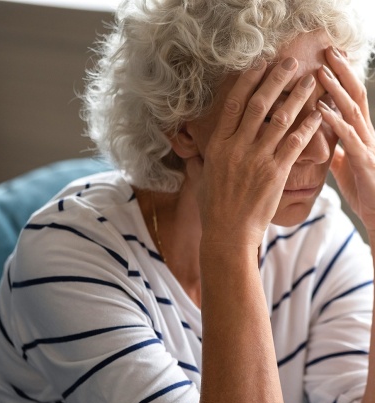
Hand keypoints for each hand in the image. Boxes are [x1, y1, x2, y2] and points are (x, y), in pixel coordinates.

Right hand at [186, 57, 322, 248]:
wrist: (228, 233)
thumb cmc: (213, 208)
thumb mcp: (200, 180)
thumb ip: (197, 162)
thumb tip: (190, 153)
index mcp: (217, 147)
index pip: (233, 106)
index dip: (248, 82)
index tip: (259, 65)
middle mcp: (237, 148)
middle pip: (259, 105)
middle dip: (276, 80)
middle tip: (291, 63)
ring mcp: (257, 159)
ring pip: (280, 119)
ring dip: (297, 97)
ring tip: (310, 81)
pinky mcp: (276, 173)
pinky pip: (295, 143)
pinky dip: (308, 126)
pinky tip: (317, 114)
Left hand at [318, 47, 374, 236]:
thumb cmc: (364, 189)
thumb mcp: (347, 165)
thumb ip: (339, 149)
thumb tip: (326, 138)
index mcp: (359, 134)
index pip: (350, 100)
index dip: (341, 79)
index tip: (327, 60)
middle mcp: (365, 134)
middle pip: (354, 96)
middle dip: (341, 73)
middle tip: (326, 51)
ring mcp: (367, 146)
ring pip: (352, 112)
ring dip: (336, 90)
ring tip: (321, 72)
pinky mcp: (364, 161)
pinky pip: (349, 138)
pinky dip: (335, 123)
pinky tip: (321, 111)